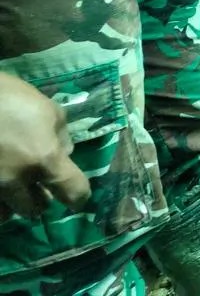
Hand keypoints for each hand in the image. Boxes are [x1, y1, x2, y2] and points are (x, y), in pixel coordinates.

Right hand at [0, 74, 90, 219]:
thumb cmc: (8, 97)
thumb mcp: (47, 109)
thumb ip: (61, 135)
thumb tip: (65, 153)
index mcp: (44, 158)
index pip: (73, 192)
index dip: (79, 195)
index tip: (76, 196)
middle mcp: (16, 179)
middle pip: (36, 209)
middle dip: (40, 199)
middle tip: (38, 187)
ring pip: (6, 214)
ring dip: (13, 204)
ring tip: (13, 188)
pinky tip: (0, 186)